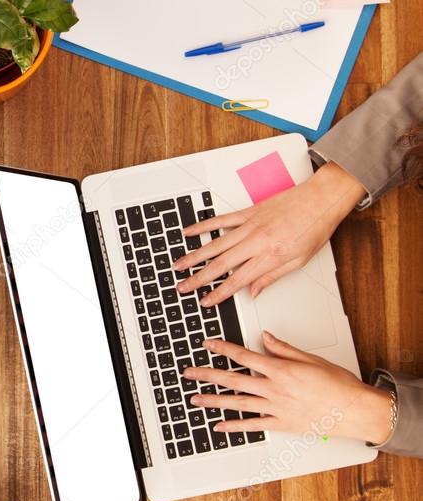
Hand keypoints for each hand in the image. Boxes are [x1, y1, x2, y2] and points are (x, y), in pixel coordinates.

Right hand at [173, 162, 364, 307]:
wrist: (322, 199)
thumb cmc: (315, 227)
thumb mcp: (299, 261)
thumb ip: (272, 277)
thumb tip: (253, 292)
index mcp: (269, 257)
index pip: (237, 281)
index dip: (219, 293)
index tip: (205, 301)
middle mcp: (256, 242)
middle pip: (220, 264)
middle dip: (198, 278)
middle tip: (183, 287)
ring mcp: (250, 226)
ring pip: (215, 244)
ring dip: (194, 256)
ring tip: (179, 265)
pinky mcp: (248, 212)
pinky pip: (220, 220)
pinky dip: (203, 226)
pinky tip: (189, 232)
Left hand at [183, 331, 393, 443]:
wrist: (355, 410)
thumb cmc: (338, 385)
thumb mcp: (311, 359)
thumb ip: (284, 348)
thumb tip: (265, 337)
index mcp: (281, 370)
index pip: (244, 356)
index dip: (222, 349)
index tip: (208, 344)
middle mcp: (274, 389)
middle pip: (233, 380)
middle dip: (208, 375)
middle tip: (189, 373)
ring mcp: (276, 408)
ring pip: (237, 403)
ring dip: (214, 401)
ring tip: (195, 399)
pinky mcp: (281, 424)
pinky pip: (253, 425)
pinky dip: (235, 426)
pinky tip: (219, 425)